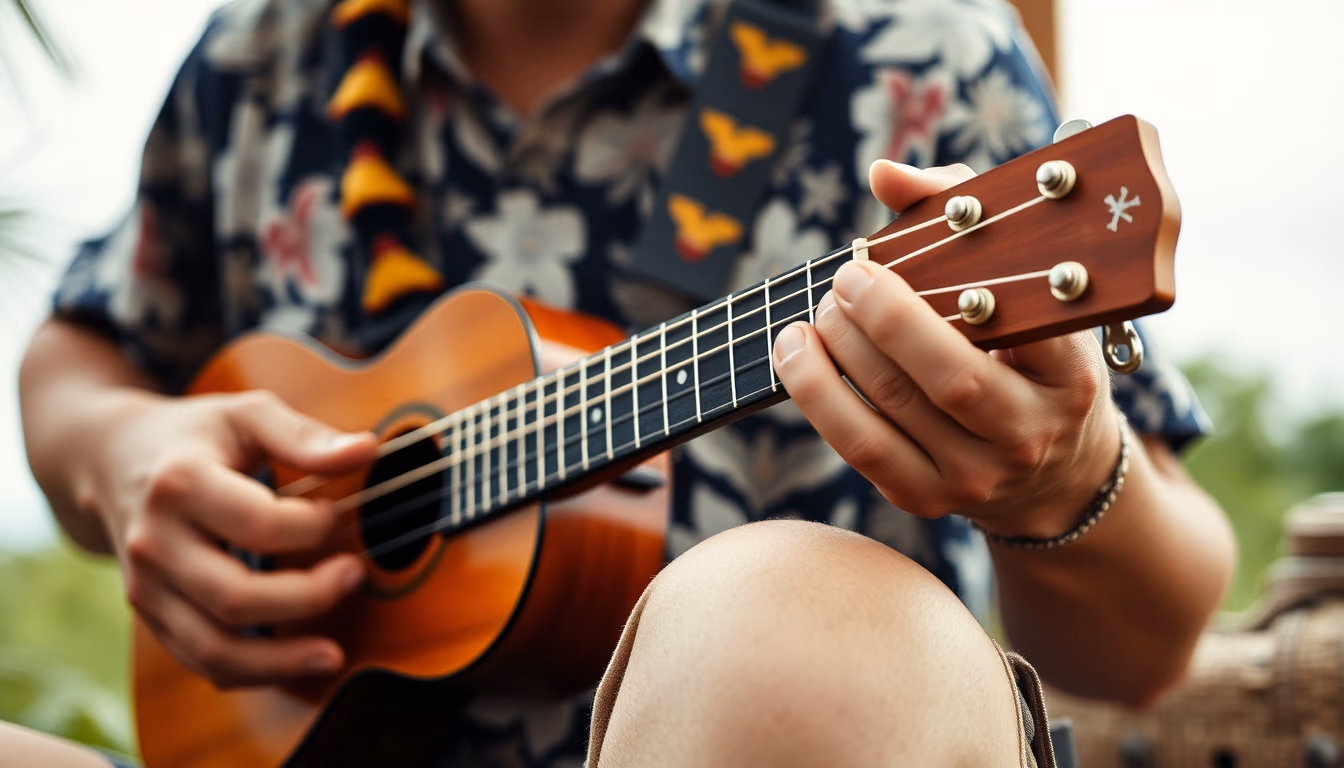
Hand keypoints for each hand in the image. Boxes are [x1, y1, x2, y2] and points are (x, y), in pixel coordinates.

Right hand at [77, 389, 376, 687]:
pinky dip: (253, 672)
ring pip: (213, 648)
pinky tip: (296, 663)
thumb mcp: (245, 414)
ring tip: (333, 653)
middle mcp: (155, 542)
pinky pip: (201, 661)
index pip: (258, 523)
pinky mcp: (151, 616)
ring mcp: (146, 587)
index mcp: (180, 484)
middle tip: (355, 574)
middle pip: (235, 597)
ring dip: (281, 660)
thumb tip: (367, 450)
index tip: (335, 512)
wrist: (111, 462)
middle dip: (308, 596)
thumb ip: (304, 436)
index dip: (310, 526)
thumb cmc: (196, 437)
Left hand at [772, 160, 1121, 537]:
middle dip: (880, 320)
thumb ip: (960, 212)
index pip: (1019, 328)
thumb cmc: (1024, 351)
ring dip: (837, 350)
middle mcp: (1028, 431)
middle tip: (844, 279)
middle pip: (948, 377)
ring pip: (892, 410)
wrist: (1049, 469)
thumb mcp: (1020, 285)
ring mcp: (977, 476)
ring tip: (816, 310)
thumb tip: (884, 174)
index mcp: (1068, 372)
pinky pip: (860, 448)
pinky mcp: (927, 498)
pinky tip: (796, 354)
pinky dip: (816, 395)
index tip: (880, 260)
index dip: (948, 290)